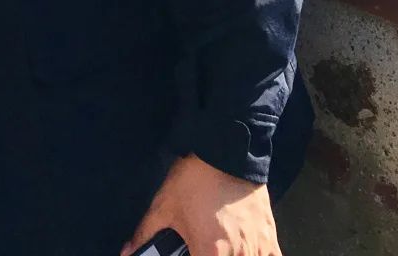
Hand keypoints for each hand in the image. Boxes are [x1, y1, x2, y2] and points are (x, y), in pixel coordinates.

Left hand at [120, 154, 279, 255]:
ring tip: (218, 249)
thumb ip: (145, 234)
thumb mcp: (165, 205)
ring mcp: (257, 248)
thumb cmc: (196, 178)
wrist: (227, 151)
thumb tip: (128, 252)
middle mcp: (238, 255)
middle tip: (199, 248)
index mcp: (211, 254)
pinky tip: (245, 253)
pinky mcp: (269, 237)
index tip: (188, 254)